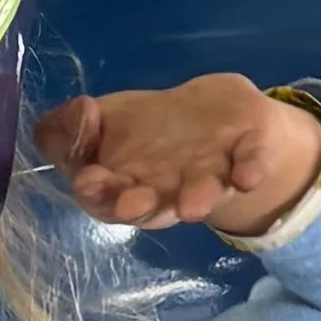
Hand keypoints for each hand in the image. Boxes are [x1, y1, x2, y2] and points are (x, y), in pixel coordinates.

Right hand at [35, 74, 320, 235]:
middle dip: (143, 206)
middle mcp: (168, 189)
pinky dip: (250, 170)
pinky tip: (248, 176)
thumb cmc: (147, 128)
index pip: (105, 197)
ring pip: (203, 191)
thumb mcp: (97, 120)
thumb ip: (70, 128)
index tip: (88, 180)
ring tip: (192, 206)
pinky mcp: (247, 154)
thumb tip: (78, 113)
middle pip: (154, 205)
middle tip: (134, 204)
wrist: (217, 116)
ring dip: (197, 198)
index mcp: (126, 185)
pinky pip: (250, 164)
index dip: (96, 192)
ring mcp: (210, 174)